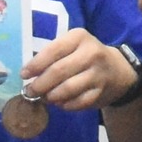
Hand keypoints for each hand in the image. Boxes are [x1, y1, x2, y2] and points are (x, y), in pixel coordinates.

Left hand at [23, 29, 138, 109]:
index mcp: (79, 37)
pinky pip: (78, 102)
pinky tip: (60, 103)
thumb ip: (52, 56)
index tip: (24, 75)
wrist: (117, 69)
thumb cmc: (84, 56)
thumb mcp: (72, 46)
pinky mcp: (101, 91)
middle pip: (59, 71)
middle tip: (30, 91)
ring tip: (44, 98)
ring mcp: (98, 73)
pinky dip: (66, 105)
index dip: (36, 64)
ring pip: (68, 88)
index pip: (53, 50)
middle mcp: (91, 53)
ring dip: (51, 96)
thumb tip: (28, 75)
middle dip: (40, 84)